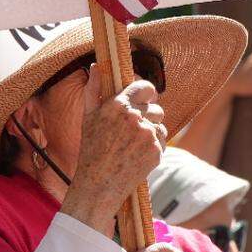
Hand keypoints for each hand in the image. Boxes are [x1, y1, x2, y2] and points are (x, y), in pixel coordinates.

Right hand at [62, 65, 166, 228]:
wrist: (97, 186)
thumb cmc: (90, 150)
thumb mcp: (88, 117)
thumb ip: (94, 89)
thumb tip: (96, 65)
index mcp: (118, 105)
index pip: (146, 87)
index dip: (148, 93)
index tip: (145, 99)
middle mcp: (134, 117)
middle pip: (156, 108)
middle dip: (149, 117)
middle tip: (134, 130)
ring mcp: (146, 134)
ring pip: (161, 126)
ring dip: (152, 133)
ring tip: (134, 145)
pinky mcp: (155, 151)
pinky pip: (163, 142)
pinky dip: (154, 148)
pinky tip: (138, 156)